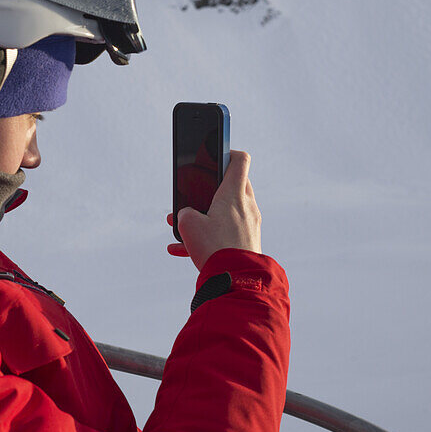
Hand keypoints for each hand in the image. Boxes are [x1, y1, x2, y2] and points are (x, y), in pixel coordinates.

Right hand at [167, 150, 260, 269]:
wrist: (235, 279)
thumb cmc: (214, 247)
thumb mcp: (188, 224)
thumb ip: (185, 214)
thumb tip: (188, 217)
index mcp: (234, 193)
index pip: (240, 160)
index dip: (227, 152)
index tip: (215, 156)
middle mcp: (246, 206)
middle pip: (233, 185)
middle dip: (211, 189)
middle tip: (195, 195)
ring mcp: (249, 224)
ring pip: (227, 211)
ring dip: (206, 214)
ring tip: (181, 226)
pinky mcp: (247, 241)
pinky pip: (226, 232)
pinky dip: (207, 236)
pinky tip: (181, 249)